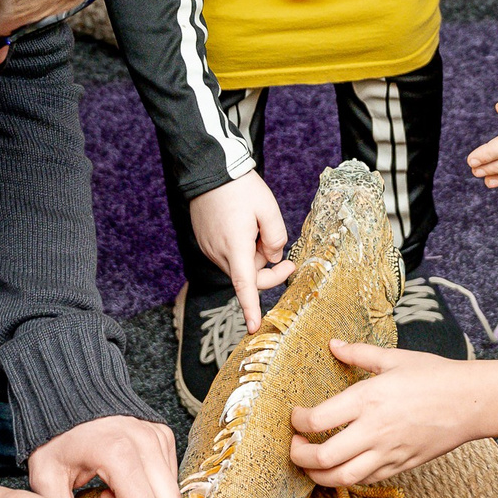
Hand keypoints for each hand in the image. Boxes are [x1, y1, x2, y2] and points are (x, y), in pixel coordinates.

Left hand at [27, 415, 182, 497]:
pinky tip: (122, 485)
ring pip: (174, 497)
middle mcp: (146, 442)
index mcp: (118, 453)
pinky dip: (151, 492)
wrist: (69, 394)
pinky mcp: (164, 436)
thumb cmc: (57, 437)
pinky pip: (171, 480)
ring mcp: (159, 437)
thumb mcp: (46, 476)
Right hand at [188, 173, 295, 333]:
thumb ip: (276, 237)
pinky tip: (243, 226)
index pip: (245, 285)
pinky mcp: (206, 242)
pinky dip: (242, 249)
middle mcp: (219, 252)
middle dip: (270, 272)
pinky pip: (229, 256)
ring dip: (254, 256)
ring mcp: (210, 248)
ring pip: (240, 266)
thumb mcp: (268, 208)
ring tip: (256, 228)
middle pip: (249, 277)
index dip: (251, 308)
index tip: (254, 327)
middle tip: (291, 262)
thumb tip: (273, 257)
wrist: (210, 171)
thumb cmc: (240, 188)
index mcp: (235, 246)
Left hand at [289, 339, 481, 486]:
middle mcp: (374, 429)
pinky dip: (347, 478)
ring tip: (310, 465)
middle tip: (294, 446)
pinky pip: (366, 480)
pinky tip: (341, 467)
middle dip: (299, 456)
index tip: (296, 416)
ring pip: (342, 477)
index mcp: (368, 399)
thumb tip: (333, 345)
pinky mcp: (401, 465)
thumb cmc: (435, 376)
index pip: (318, 420)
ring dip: (318, 475)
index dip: (298, 422)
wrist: (472, 402)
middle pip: (323, 457)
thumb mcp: (394, 358)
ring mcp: (388, 452)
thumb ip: (358, 353)